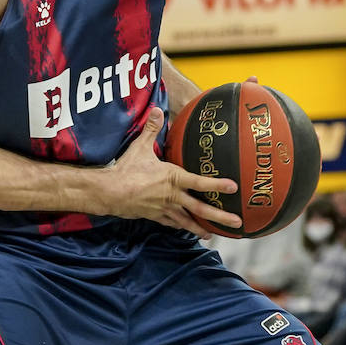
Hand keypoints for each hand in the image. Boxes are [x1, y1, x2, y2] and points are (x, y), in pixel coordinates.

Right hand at [100, 107, 240, 234]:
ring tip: (213, 234)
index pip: (200, 182)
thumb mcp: (140, 147)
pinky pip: (172, 223)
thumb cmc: (126, 170)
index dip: (217, 184)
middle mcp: (172, 196)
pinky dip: (181, 227)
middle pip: (200, 208)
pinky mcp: (154, 216)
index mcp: (172, 178)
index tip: (234, 188)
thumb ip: (152, 130)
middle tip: (236, 222)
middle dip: (220, 216)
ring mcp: (164, 208)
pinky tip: (187, 229)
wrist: (109, 192)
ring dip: (201, 227)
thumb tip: (157, 110)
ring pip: (187, 220)